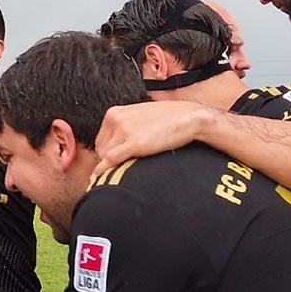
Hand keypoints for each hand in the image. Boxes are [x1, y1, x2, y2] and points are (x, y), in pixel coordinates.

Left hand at [92, 101, 210, 178]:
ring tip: (130, 168)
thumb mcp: (138, 117)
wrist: (190, 117)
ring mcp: (124, 131)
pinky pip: (111, 160)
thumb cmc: (168, 119)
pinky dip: (105, 170)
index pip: (100, 140)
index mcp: (114, 113)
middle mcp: (116, 120)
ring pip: (106, 156)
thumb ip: (124, 128)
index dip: (106, 154)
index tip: (116, 162)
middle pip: (101, 149)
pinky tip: (101, 178)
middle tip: (125, 167)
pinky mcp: (135, 143)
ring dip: (114, 166)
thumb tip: (112, 149)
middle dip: (110, 160)